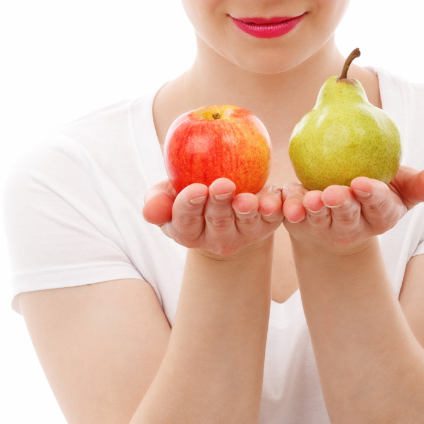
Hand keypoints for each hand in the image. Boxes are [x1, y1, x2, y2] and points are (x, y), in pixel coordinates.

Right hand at [142, 178, 283, 258]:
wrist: (224, 193)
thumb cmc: (190, 192)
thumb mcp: (169, 193)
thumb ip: (157, 200)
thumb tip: (149, 211)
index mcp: (188, 232)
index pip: (185, 222)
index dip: (189, 206)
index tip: (195, 189)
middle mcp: (216, 238)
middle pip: (217, 222)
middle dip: (219, 205)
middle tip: (222, 185)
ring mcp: (244, 233)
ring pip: (245, 223)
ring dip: (246, 211)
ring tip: (245, 199)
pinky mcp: (267, 223)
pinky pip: (272, 217)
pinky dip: (273, 209)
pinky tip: (272, 201)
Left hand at [280, 166, 423, 255]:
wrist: (340, 205)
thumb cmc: (375, 190)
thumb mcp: (401, 186)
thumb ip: (420, 184)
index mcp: (381, 215)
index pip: (379, 206)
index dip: (372, 196)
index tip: (363, 183)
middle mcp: (354, 225)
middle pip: (347, 215)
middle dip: (341, 205)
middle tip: (333, 193)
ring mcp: (325, 226)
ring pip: (319, 219)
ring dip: (313, 210)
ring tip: (310, 200)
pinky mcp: (301, 222)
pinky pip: (294, 215)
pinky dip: (289, 208)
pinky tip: (286, 201)